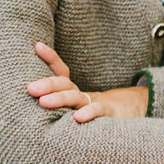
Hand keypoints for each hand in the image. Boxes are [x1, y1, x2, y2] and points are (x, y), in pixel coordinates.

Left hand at [28, 42, 147, 121]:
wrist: (133, 114)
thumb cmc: (97, 113)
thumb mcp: (76, 108)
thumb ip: (60, 103)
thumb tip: (35, 95)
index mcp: (73, 91)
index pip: (61, 71)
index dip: (51, 58)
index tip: (37, 46)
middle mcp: (82, 94)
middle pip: (64, 84)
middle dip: (47, 84)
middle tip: (30, 88)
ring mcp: (95, 102)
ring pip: (76, 98)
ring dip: (60, 98)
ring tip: (43, 102)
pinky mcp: (110, 113)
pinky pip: (98, 111)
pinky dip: (89, 113)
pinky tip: (77, 117)